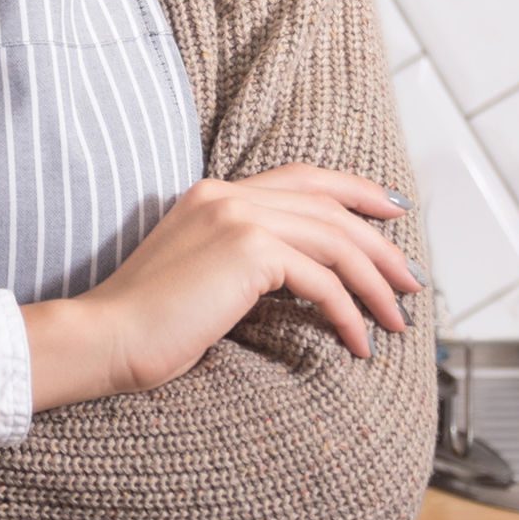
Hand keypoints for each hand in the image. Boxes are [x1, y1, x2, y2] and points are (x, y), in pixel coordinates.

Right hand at [25, 165, 418, 408]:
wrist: (106, 337)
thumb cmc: (146, 324)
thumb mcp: (201, 277)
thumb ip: (242, 261)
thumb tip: (302, 278)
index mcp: (213, 194)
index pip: (303, 177)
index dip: (356, 190)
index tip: (393, 212)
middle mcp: (227, 195)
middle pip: (330, 209)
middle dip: (381, 247)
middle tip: (412, 282)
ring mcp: (237, 217)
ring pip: (336, 242)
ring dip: (376, 285)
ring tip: (396, 320)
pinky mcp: (248, 250)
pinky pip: (322, 280)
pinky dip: (349, 313)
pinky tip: (358, 342)